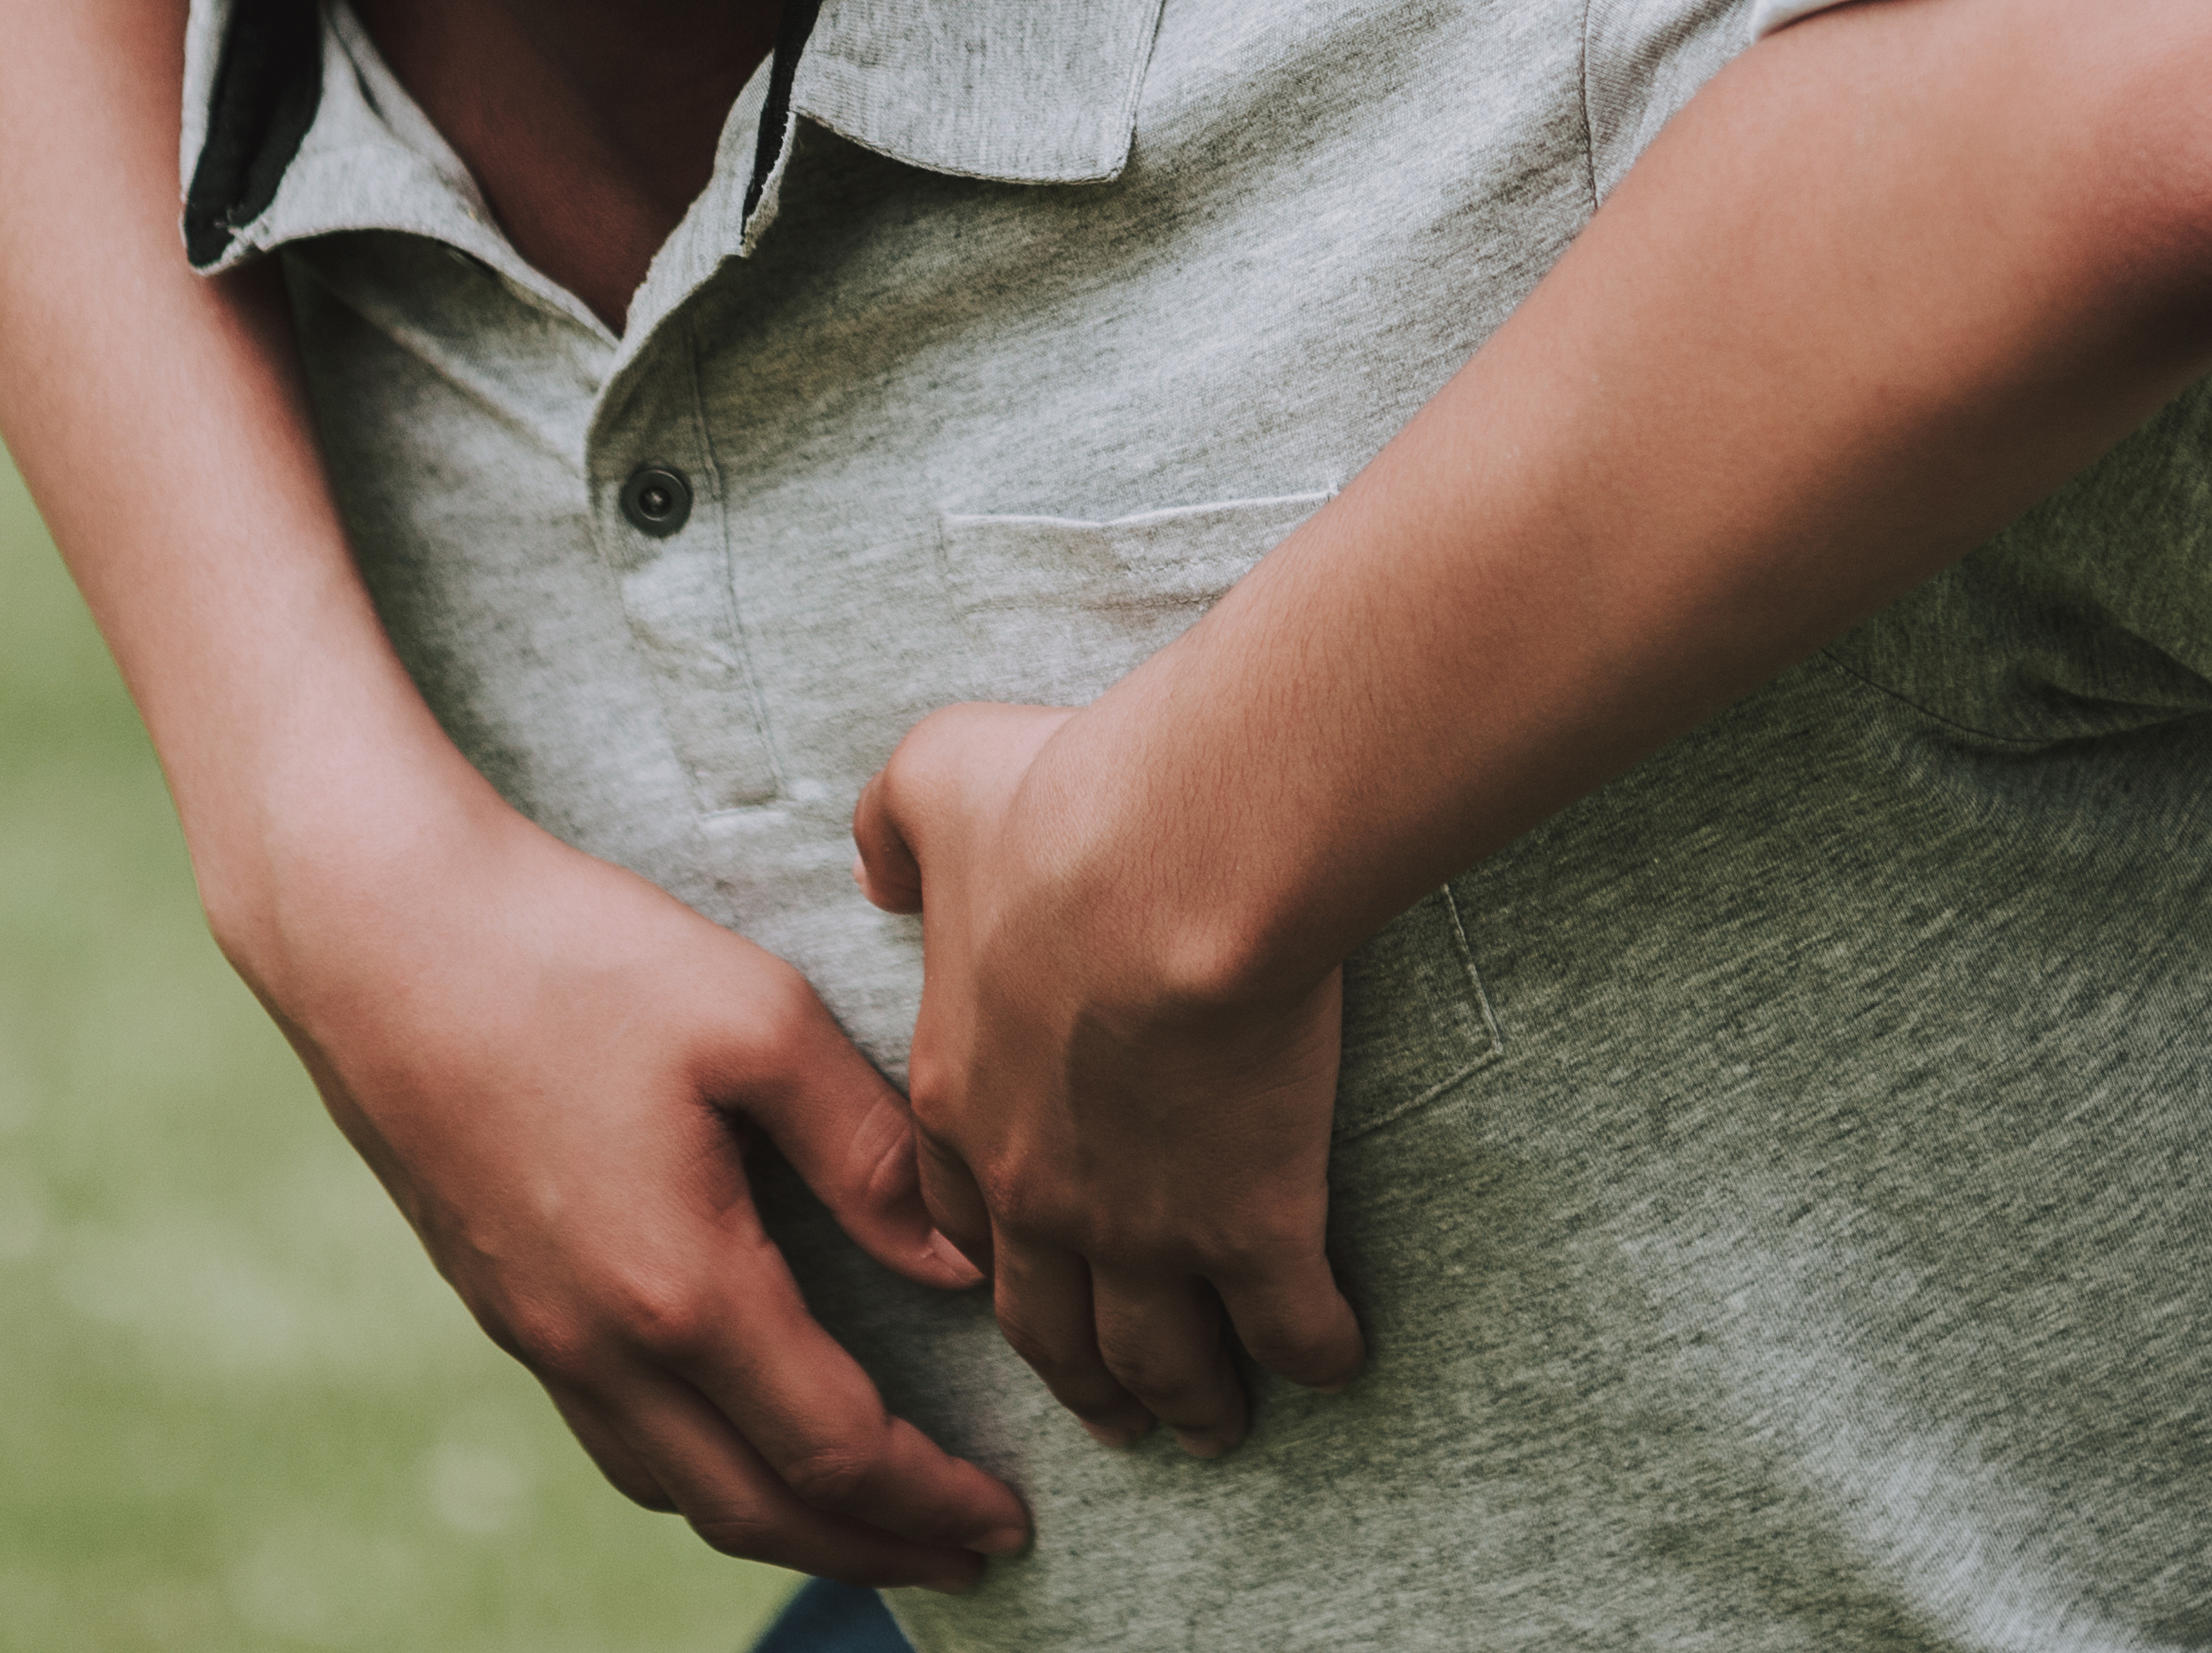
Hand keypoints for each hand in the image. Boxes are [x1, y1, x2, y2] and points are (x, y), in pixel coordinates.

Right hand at [246, 785, 1029, 1587]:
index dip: (930, 1500)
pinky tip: (737, 1433)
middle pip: (753, 1509)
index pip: (833, 1448)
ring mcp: (536, 1333)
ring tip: (868, 1517)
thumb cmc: (574, 954)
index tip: (1006, 1521)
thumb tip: (959, 1263)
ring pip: (673, 1488)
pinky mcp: (500, 1300)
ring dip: (782, 1522)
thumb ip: (869, 1152)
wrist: (378, 933)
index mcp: (679, 1287)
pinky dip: (698, 1471)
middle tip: (964, 1561)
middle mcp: (598, 1343)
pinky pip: (614, 1437)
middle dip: (870, 1549)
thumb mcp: (757, 1019)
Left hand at [854, 696, 1366, 1456]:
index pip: (957, 1212)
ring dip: (1184, 1397)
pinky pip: (1286, 1322)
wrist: (1173, 864)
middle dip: (1079, 1375)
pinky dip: (1312, 1352)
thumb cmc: (1063, 809)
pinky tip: (1336, 1364)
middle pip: (1049, 1317)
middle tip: (1110, 1413)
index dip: (987, 1254)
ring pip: (1157, 1350)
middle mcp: (1037, 1188)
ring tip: (1212, 1428)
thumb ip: (894, 825)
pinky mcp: (1252, 1225)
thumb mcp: (935, 782)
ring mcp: (1143, 1223)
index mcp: (961, 1095)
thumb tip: (875, 861)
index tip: (1011, 1278)